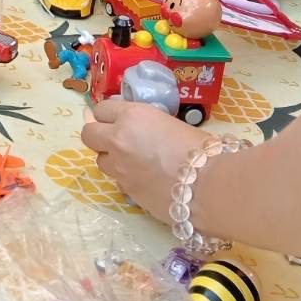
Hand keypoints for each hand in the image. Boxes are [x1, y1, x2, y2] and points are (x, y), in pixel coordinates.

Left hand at [80, 99, 208, 224]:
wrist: (212, 187)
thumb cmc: (202, 150)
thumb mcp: (169, 123)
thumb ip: (144, 124)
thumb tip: (135, 129)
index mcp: (132, 116)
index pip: (101, 110)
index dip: (109, 116)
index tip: (118, 120)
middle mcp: (118, 139)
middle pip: (88, 134)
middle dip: (98, 136)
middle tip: (115, 141)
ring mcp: (120, 168)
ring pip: (100, 161)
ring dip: (112, 160)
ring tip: (135, 163)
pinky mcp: (126, 191)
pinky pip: (118, 181)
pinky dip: (127, 179)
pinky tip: (147, 180)